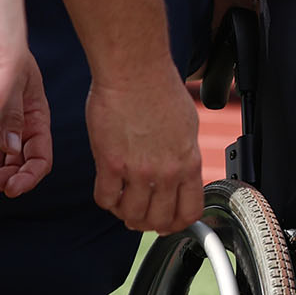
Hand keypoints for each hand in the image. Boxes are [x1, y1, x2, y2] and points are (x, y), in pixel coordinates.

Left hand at [0, 48, 52, 195]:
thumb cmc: (10, 53)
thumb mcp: (17, 81)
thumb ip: (13, 114)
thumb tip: (12, 148)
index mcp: (37, 119)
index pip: (39, 157)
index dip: (28, 177)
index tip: (11, 188)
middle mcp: (20, 127)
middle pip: (16, 164)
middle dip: (2, 176)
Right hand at [86, 61, 203, 232]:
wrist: (134, 71)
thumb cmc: (158, 88)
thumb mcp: (187, 124)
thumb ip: (184, 152)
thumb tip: (182, 168)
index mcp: (188, 162)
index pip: (189, 211)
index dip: (178, 223)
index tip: (170, 222)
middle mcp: (166, 171)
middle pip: (159, 220)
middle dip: (150, 224)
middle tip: (142, 216)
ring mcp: (138, 170)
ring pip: (132, 215)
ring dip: (126, 215)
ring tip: (123, 204)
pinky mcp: (110, 164)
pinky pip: (105, 199)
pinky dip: (106, 201)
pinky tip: (108, 190)